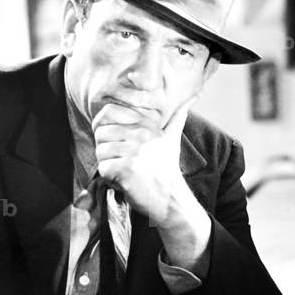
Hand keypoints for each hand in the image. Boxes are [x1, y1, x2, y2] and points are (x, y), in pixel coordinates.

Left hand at [92, 96, 195, 227]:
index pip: (108, 113)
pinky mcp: (127, 168)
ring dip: (109, 166)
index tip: (116, 143)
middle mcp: (142, 135)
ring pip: (100, 151)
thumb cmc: (166, 170)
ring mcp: (135, 151)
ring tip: (126, 172)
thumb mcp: (173, 139)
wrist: (171, 198)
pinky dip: (110, 179)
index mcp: (148, 125)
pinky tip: (126, 182)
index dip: (104, 128)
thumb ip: (178, 117)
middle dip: (107, 150)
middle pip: (101, 133)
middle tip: (124, 162)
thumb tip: (195, 95)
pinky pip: (103, 168)